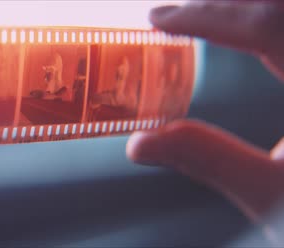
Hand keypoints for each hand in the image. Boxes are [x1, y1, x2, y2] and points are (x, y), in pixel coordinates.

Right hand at [127, 0, 283, 242]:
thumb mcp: (270, 193)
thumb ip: (207, 159)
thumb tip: (142, 143)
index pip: (266, 25)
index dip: (207, 15)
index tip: (160, 18)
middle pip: (277, 5)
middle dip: (222, 4)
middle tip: (175, 14)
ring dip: (245, 9)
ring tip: (204, 16)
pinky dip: (264, 23)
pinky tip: (244, 31)